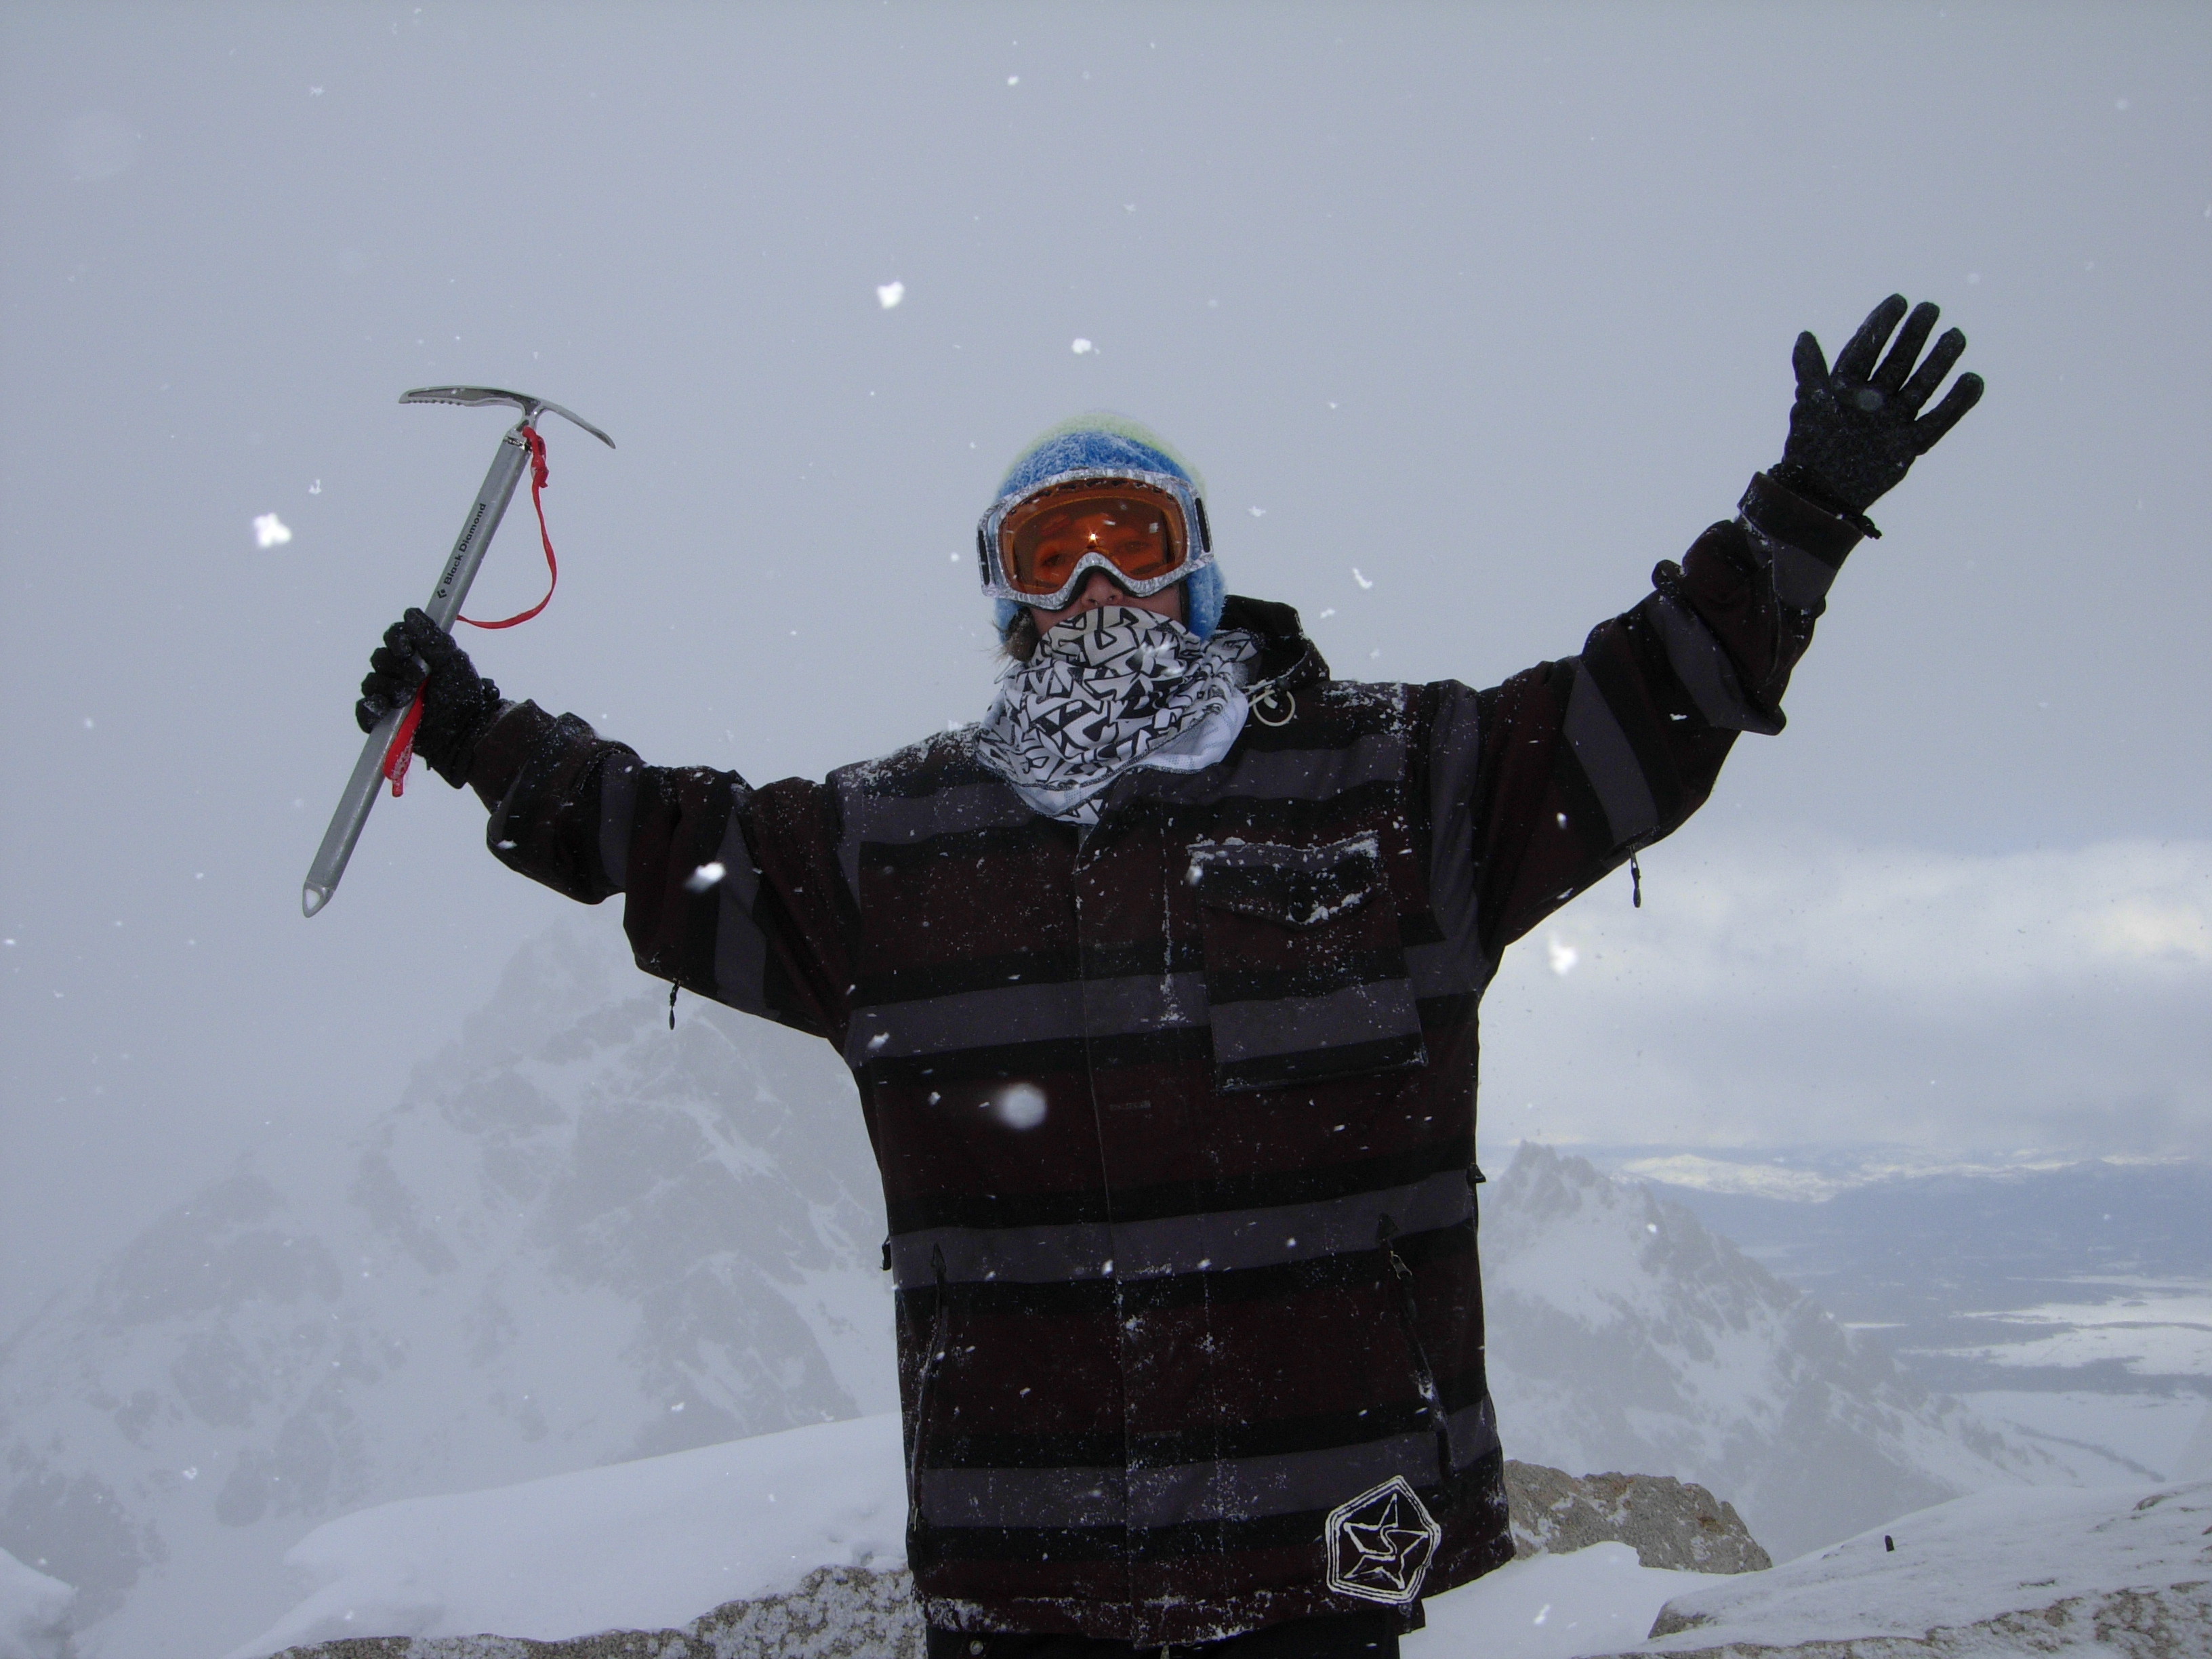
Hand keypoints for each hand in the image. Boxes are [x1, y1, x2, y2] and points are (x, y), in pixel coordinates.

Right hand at [355, 608, 502, 785]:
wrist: (466, 731)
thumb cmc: (463, 695)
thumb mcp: (453, 662)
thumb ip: (432, 638)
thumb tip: (411, 613)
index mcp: (416, 654)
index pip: (394, 637)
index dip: (396, 639)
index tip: (407, 649)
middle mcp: (399, 672)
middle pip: (380, 658)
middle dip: (398, 668)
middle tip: (418, 680)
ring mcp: (390, 695)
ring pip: (371, 683)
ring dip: (389, 688)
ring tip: (409, 698)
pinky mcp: (384, 718)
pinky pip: (364, 710)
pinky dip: (370, 710)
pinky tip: (384, 709)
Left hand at [1775, 294, 1984, 523]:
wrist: (1818, 494)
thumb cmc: (1808, 448)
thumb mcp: (1808, 406)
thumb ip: (1809, 370)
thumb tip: (1805, 335)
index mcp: (1848, 386)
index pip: (1867, 348)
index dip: (1882, 324)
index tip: (1899, 301)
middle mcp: (1875, 399)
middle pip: (1899, 360)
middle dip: (1914, 335)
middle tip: (1931, 310)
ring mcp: (1894, 420)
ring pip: (1922, 384)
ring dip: (1939, 361)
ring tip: (1956, 336)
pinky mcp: (1909, 444)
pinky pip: (1938, 421)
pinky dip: (1956, 403)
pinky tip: (1974, 380)